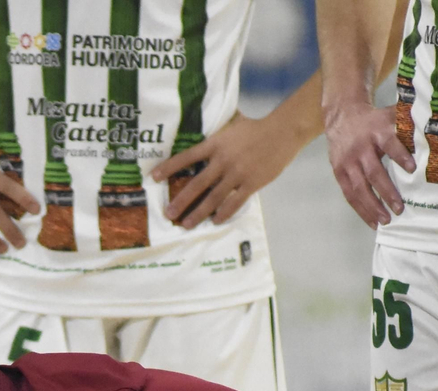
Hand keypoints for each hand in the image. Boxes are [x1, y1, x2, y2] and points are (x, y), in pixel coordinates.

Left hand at [152, 109, 314, 228]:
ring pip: (213, 198)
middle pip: (196, 184)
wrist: (282, 132)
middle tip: (168, 214)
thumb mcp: (232, 123)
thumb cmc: (256, 127)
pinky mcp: (251, 184)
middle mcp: (223, 161)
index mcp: (216, 144)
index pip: (187, 157)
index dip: (170, 167)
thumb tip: (202, 120)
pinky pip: (234, 203)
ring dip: (198, 213)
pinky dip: (223, 213)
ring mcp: (237, 174)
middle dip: (180, 201)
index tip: (155, 178)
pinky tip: (214, 221)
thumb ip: (217, 129)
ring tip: (186, 224)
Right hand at [324, 100, 412, 227]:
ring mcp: (348, 162)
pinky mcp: (339, 173)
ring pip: (359, 188)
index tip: (413, 168)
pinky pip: (349, 194)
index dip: (400, 155)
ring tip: (386, 221)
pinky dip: (361, 209)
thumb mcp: (388, 116)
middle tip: (400, 208)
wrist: (342, 118)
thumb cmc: (373, 121)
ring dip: (373, 206)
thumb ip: (407, 124)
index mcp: (376, 132)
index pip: (389, 143)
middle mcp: (360, 148)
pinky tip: (372, 222)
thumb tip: (435, 132)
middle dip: (386, 191)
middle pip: (373, 172)